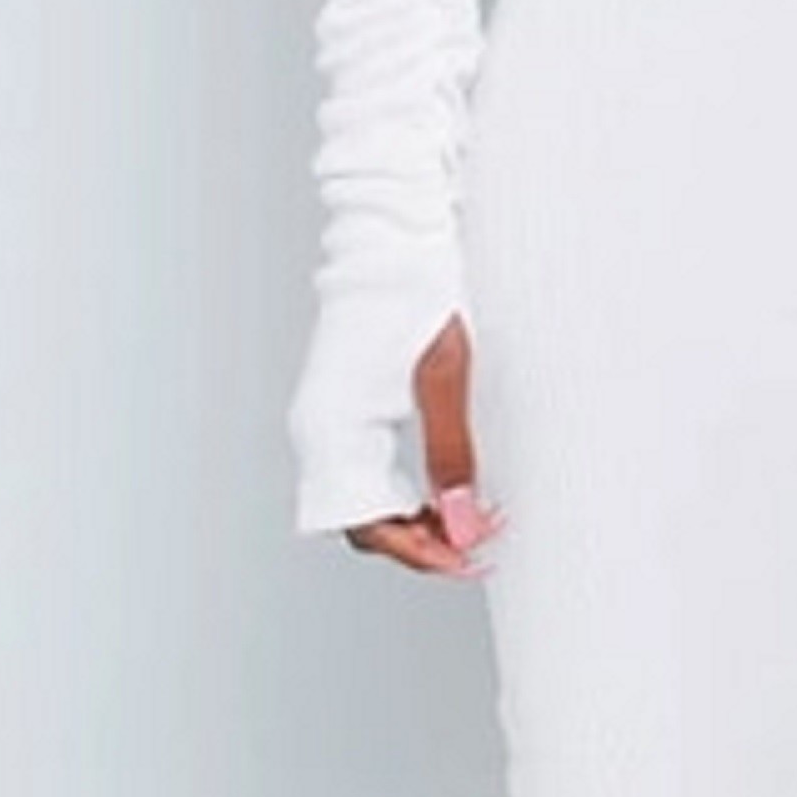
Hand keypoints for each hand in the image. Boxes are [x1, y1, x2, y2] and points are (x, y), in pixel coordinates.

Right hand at [343, 311, 501, 575]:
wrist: (393, 238)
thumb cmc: (414, 290)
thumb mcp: (446, 378)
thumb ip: (450, 455)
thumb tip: (461, 523)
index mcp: (331, 426)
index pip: (367, 524)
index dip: (421, 553)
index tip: (471, 557)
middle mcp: (317, 429)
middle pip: (362, 522)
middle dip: (422, 544)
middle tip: (480, 544)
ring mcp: (326, 419)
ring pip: (364, 501)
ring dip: (415, 521)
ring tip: (472, 519)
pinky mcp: (342, 408)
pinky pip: (365, 472)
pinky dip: (404, 493)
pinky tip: (446, 491)